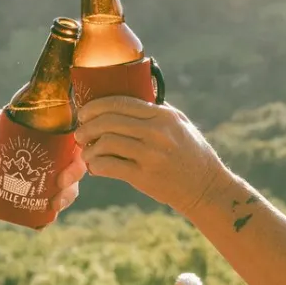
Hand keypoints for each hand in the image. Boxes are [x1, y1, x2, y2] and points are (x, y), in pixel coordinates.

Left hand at [0, 103, 85, 214]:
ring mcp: (45, 173)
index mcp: (47, 131)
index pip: (73, 140)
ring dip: (65, 198)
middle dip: (73, 178)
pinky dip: (46, 216)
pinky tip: (41, 225)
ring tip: (54, 207)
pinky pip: (46, 204)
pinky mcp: (34, 191)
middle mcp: (52, 153)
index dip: (78, 153)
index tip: (69, 163)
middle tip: (60, 185)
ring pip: (66, 187)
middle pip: (74, 165)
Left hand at [75, 97, 222, 218]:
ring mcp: (150, 155)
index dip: (95, 106)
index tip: (84, 113)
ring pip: (105, 143)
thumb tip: (130, 97)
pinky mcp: (144, 177)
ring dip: (89, 149)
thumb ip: (157, 110)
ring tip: (86, 153)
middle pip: (108, 121)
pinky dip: (96, 166)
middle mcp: (156, 132)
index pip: (120, 102)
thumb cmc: (192, 153)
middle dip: (86, 126)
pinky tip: (96, 168)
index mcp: (162, 116)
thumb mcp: (180, 124)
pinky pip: (109, 166)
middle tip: (80, 133)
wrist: (205, 187)